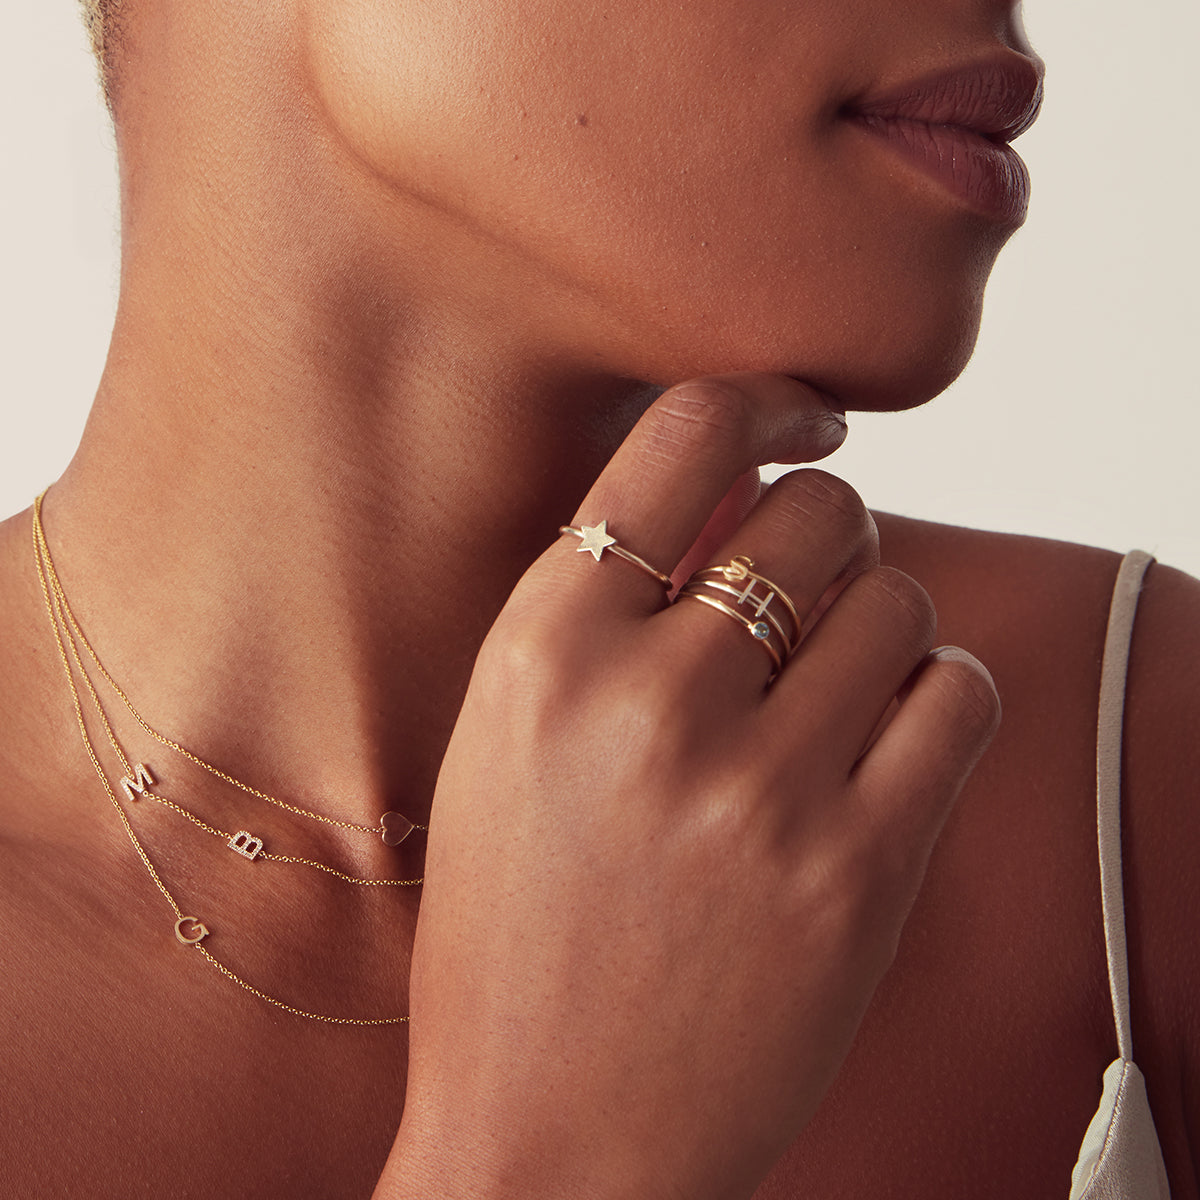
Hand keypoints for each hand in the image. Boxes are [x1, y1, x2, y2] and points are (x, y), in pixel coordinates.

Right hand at [376, 374, 1000, 1199]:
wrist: (548, 1138)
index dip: (761, 404)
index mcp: (540, 654)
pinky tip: (890, 732)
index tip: (799, 422)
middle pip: (816, 509)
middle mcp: (650, 702)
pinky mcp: (859, 872)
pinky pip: (957, 694)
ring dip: (879, 618)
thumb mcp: (501, 749)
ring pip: (897, 595)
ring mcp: (762, 789)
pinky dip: (938, 692)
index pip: (685, 438)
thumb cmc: (513, 939)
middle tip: (808, 586)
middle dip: (825, 529)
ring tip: (839, 680)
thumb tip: (723, 507)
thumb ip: (596, 618)